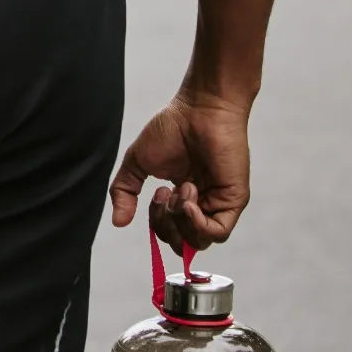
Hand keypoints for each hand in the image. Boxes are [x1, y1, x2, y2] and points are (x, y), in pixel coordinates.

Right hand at [108, 91, 251, 251]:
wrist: (200, 109)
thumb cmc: (173, 128)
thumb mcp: (138, 162)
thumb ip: (124, 191)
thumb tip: (118, 222)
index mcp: (182, 197)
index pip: (170, 232)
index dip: (158, 223)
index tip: (156, 191)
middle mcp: (202, 204)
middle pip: (182, 243)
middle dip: (165, 226)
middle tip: (163, 193)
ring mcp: (219, 204)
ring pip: (199, 242)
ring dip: (180, 221)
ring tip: (180, 188)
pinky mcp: (233, 201)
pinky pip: (217, 233)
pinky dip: (197, 224)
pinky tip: (187, 198)